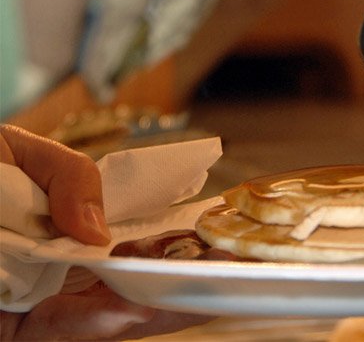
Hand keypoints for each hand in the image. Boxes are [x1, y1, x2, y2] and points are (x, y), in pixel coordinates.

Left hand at [0, 125, 210, 339]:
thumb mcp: (23, 153)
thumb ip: (70, 176)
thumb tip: (101, 232)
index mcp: (75, 223)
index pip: (137, 231)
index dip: (179, 231)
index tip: (219, 224)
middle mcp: (67, 265)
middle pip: (135, 276)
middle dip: (183, 276)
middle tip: (230, 266)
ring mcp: (46, 298)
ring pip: (111, 311)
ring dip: (158, 306)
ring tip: (201, 291)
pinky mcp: (17, 329)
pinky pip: (63, 329)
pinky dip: (98, 322)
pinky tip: (135, 309)